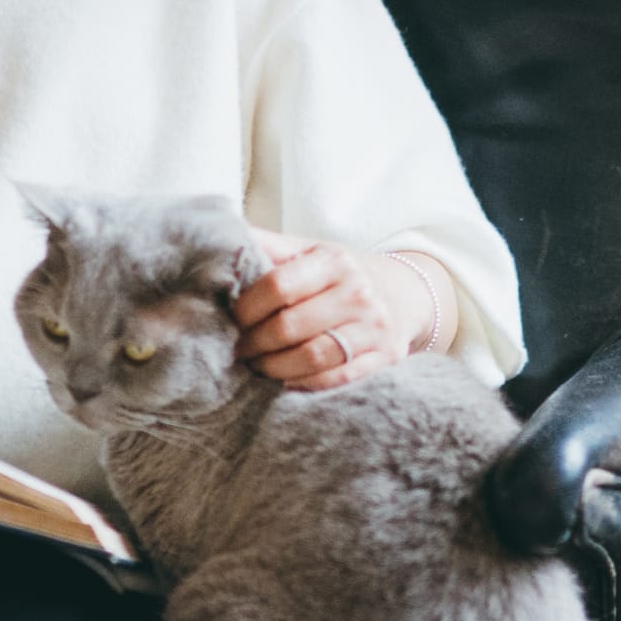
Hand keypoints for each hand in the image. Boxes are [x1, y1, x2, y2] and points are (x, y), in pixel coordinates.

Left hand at [232, 230, 415, 391]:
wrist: (405, 294)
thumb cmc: (342, 274)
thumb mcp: (310, 250)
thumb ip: (268, 246)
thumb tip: (216, 237)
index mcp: (334, 262)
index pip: (279, 285)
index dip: (247, 307)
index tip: (231, 318)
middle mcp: (359, 293)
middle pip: (291, 326)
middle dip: (255, 342)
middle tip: (236, 349)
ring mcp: (375, 328)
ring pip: (314, 357)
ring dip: (275, 367)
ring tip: (256, 366)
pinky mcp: (386, 358)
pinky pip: (338, 379)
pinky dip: (305, 383)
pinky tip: (284, 380)